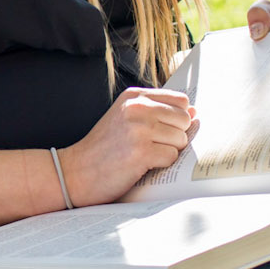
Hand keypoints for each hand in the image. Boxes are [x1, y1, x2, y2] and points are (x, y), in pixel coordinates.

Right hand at [58, 87, 196, 206]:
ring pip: (181, 139)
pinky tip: (141, 164)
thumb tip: (194, 112)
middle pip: (185, 120)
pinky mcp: (141, 151)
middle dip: (175, 136)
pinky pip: (172, 157)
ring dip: (167, 152)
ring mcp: (139, 129)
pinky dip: (160, 165)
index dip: (177, 119)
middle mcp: (137, 108)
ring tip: (143, 155)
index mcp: (134, 96)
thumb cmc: (103, 148)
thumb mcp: (126, 119)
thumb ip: (158, 112)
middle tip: (151, 146)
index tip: (162, 131)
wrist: (74, 172)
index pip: (181, 101)